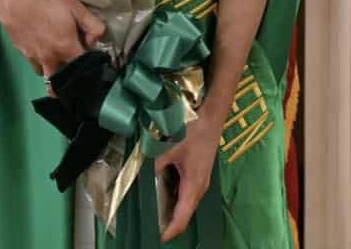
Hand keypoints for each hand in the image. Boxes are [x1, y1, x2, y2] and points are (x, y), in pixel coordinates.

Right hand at [0, 0, 105, 77]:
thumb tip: (95, 41)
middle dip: (71, 75)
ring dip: (54, 70)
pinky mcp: (20, 51)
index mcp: (66, 48)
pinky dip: (40, 60)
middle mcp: (49, 58)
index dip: (91, 63)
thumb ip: (92, 25)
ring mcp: (32, 57)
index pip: (84, 68)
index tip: (92, 55)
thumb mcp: (75, 6)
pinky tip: (41, 44)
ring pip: (46, 74)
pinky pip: (34, 63)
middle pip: (63, 80)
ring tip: (57, 54)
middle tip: (75, 61)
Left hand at [154, 113, 220, 242]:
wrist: (211, 115)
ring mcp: (201, 180)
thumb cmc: (193, 131)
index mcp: (193, 186)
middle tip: (150, 223)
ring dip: (171, 207)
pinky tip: (161, 186)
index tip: (156, 238)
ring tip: (152, 208)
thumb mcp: (170, 148)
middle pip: (184, 213)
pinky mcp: (199, 171)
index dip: (169, 231)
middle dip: (168, 221)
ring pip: (185, 201)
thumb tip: (138, 177)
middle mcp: (199, 187)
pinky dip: (174, 194)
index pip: (181, 219)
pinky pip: (186, 190)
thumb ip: (154, 164)